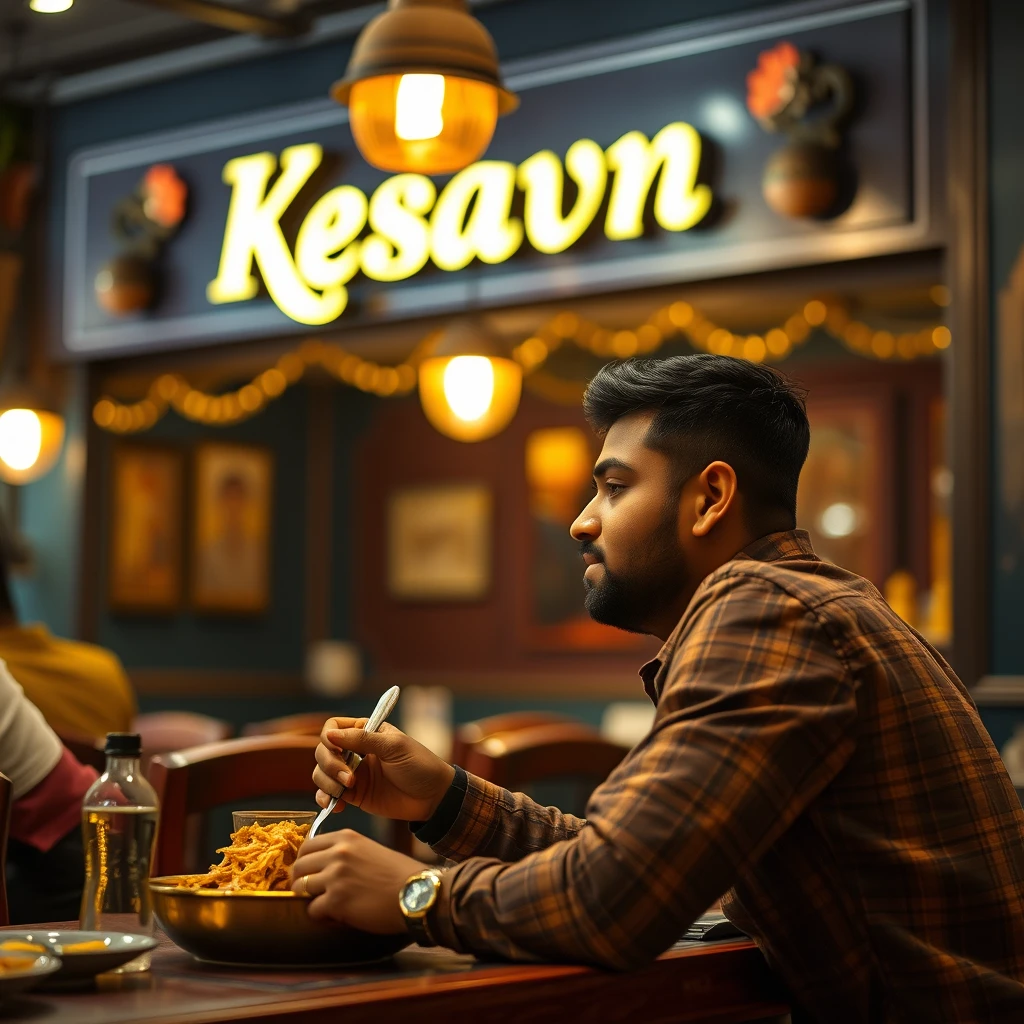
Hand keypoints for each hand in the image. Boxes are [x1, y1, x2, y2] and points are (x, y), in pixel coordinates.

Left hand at [290, 830, 423, 933]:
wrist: (416, 893)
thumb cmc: (397, 874)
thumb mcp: (369, 850)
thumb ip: (345, 853)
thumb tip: (321, 866)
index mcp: (346, 838)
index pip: (307, 846)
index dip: (304, 862)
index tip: (308, 873)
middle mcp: (338, 853)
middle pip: (299, 867)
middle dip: (301, 882)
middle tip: (311, 893)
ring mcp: (335, 876)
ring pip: (300, 888)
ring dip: (310, 899)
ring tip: (325, 905)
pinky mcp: (336, 901)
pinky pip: (312, 910)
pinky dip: (321, 916)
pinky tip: (336, 916)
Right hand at [312, 718, 454, 822]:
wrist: (434, 798)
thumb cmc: (420, 765)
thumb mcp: (394, 747)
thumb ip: (363, 740)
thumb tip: (330, 735)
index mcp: (366, 732)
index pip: (333, 728)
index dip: (329, 739)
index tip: (338, 750)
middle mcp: (355, 751)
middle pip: (323, 751)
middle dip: (330, 765)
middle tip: (349, 779)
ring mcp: (352, 773)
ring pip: (321, 773)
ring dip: (327, 782)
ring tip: (346, 792)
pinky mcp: (354, 795)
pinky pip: (329, 794)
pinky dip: (326, 799)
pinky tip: (336, 805)